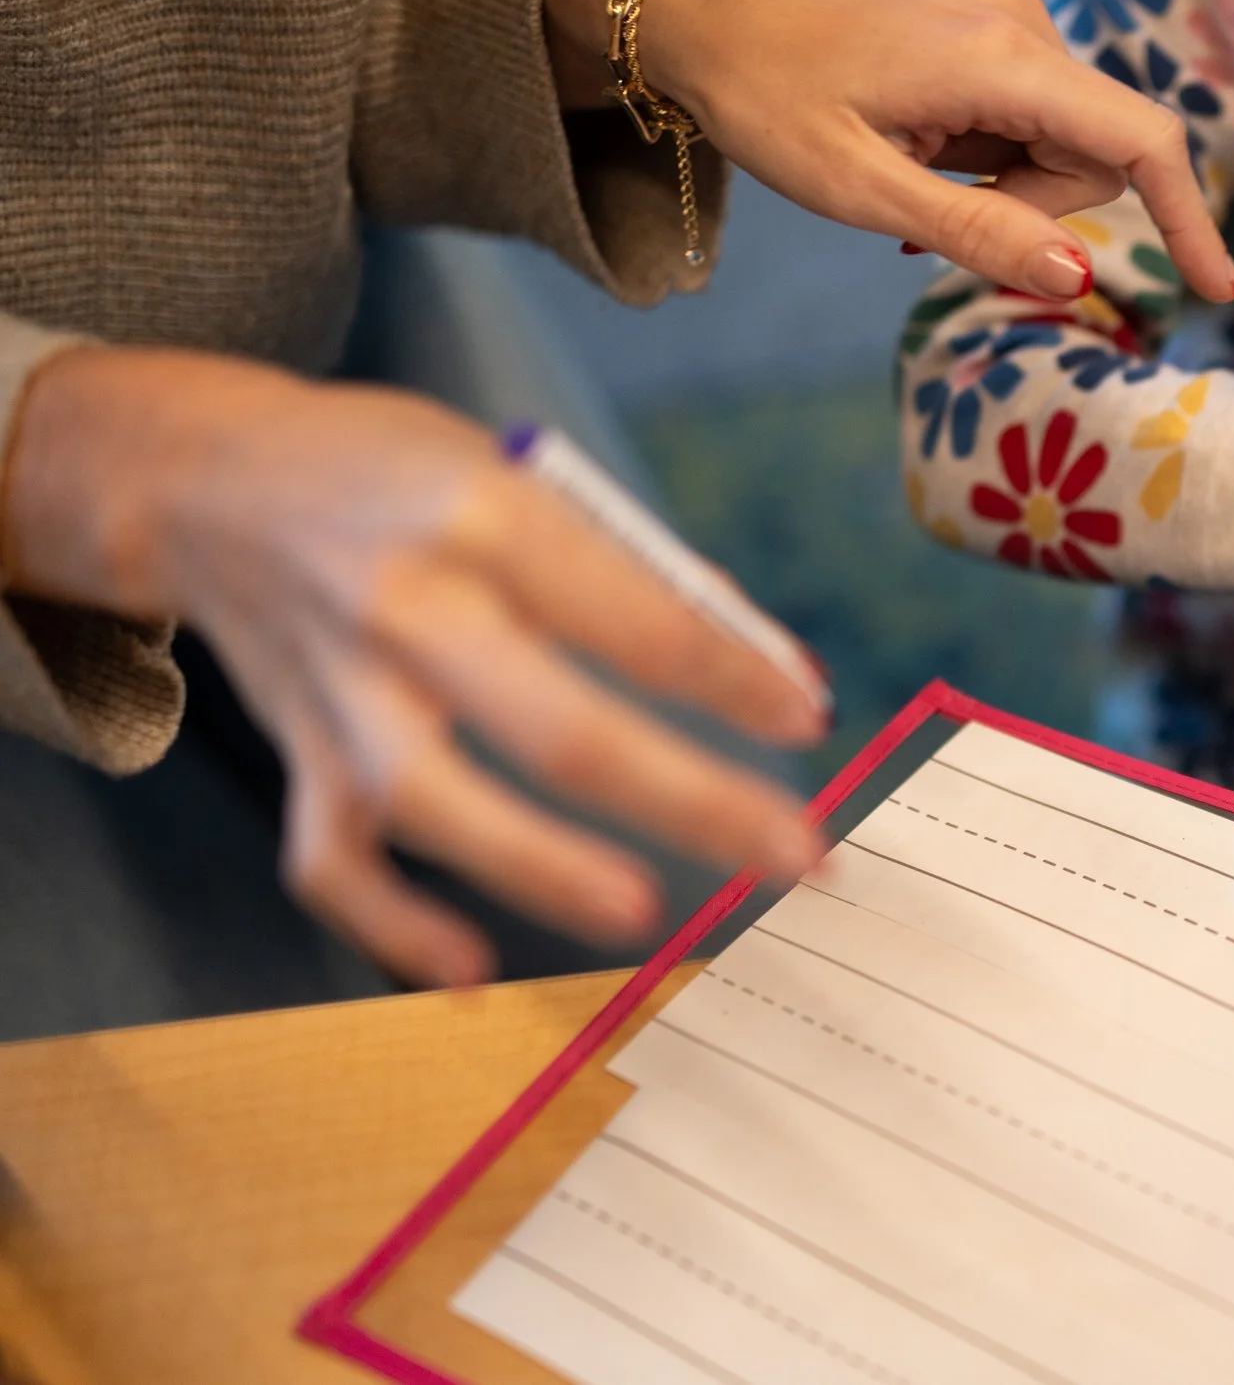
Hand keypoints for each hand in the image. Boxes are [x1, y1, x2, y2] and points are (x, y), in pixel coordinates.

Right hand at [1, 348, 831, 986]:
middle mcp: (406, 604)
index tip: (810, 720)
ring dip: (543, 868)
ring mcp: (341, 689)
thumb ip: (641, 573)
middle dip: (691, 799)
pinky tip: (471, 971)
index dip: (733, 678)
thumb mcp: (523, 476)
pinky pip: (332, 860)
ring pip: (435, 802)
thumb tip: (774, 673)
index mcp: (484, 514)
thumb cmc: (403, 475)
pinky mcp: (297, 751)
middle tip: (795, 853)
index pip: (635, 614)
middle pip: (558, 726)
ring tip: (644, 913)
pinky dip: (393, 926)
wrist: (210, 478)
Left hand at [543, 0, 1233, 305]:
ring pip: (1058, 122)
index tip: (1214, 286)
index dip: (1185, 219)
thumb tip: (1080, 278)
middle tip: (928, 215)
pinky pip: (1025, 88)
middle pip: (1093, 144)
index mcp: (996, 54)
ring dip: (1002, 166)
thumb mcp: (859, 188)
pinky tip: (913, 128)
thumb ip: (977, 231)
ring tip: (906, 160)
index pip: (1137, 141)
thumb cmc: (759, 94)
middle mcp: (1017, 7)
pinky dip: (987, 131)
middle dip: (1035, 200)